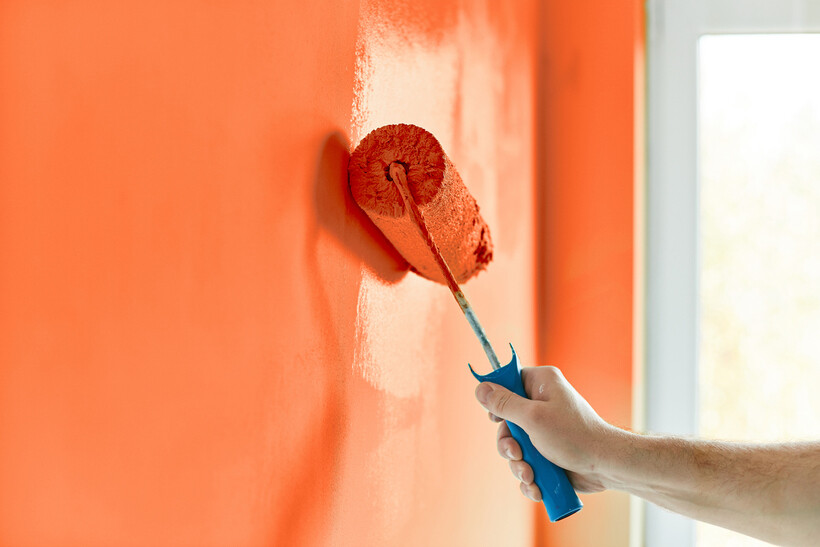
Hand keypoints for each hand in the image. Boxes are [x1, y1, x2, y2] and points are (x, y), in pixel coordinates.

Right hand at [475, 366, 619, 499]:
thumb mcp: (533, 418)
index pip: (508, 382)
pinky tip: (536, 486)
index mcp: (541, 384)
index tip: (496, 418)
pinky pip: (526, 462)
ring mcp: (543, 430)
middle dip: (508, 445)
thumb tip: (480, 388)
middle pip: (506, 421)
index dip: (498, 400)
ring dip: (518, 465)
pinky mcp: (546, 452)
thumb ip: (504, 404)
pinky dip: (528, 476)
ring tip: (531, 475)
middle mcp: (541, 404)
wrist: (605, 466)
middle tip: (517, 454)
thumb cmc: (574, 435)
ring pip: (514, 446)